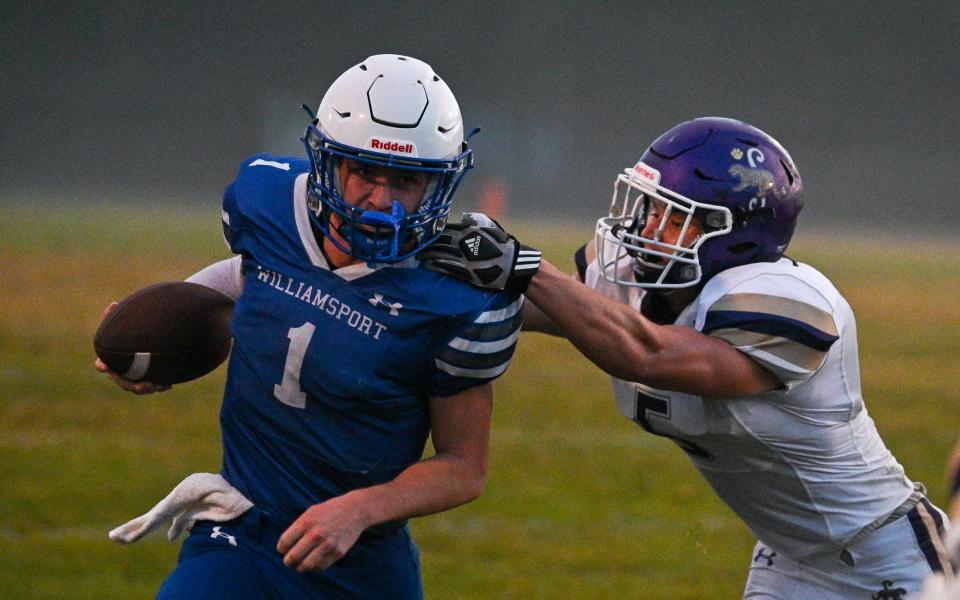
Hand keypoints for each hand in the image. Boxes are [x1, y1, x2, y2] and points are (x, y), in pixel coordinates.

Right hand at [94, 302, 170, 394]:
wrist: (153, 342)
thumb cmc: (134, 331)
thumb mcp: (126, 322)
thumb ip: (117, 315)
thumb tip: (113, 304)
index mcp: (112, 359)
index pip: (103, 364)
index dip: (102, 365)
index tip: (103, 364)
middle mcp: (122, 371)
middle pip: (122, 381)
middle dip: (129, 383)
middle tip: (140, 385)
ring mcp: (135, 377)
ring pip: (137, 387)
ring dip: (145, 388)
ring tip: (154, 385)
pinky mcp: (148, 380)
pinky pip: (152, 387)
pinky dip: (159, 386)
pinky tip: (168, 385)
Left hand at [277, 494, 368, 571]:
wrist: (355, 510)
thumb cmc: (329, 510)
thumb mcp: (311, 512)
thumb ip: (298, 527)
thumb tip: (285, 546)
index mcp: (305, 522)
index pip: (284, 543)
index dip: (281, 549)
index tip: (283, 550)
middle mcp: (315, 534)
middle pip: (292, 557)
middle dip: (288, 561)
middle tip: (289, 561)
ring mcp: (328, 544)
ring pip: (305, 566)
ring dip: (300, 567)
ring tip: (300, 564)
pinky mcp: (338, 552)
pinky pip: (321, 567)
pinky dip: (315, 567)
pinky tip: (314, 561)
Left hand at [417, 212, 541, 292]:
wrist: (514, 265)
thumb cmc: (504, 245)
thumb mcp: (491, 228)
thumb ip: (476, 223)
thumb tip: (464, 218)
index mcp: (469, 231)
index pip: (446, 230)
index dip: (435, 233)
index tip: (426, 234)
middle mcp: (464, 243)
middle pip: (440, 242)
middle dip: (428, 244)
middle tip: (417, 246)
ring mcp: (464, 258)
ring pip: (440, 255)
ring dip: (428, 255)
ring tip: (419, 257)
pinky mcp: (465, 272)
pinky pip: (446, 268)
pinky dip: (435, 266)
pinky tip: (429, 265)